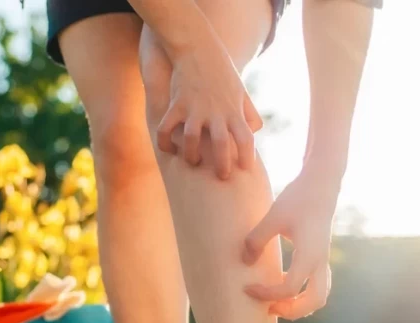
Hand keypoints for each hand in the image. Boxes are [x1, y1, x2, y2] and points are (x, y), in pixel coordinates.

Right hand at [157, 39, 263, 179]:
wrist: (197, 47)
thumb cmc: (221, 71)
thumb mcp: (240, 90)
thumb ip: (249, 112)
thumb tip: (255, 130)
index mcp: (234, 110)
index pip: (246, 138)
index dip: (247, 156)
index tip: (246, 169)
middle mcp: (216, 112)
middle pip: (221, 144)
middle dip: (222, 165)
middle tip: (222, 177)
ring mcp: (195, 108)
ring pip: (192, 140)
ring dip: (191, 156)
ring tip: (192, 161)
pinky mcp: (176, 104)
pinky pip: (167, 128)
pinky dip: (164, 142)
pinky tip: (167, 149)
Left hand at [242, 165, 341, 319]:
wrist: (322, 183)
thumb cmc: (298, 198)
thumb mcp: (273, 216)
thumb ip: (257, 239)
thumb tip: (245, 262)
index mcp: (309, 254)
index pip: (290, 288)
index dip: (267, 293)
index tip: (247, 288)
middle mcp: (320, 261)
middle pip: (315, 301)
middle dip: (292, 310)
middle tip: (268, 307)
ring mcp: (323, 259)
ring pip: (320, 295)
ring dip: (300, 304)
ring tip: (275, 301)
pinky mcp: (321, 255)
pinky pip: (318, 284)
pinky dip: (303, 293)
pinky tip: (281, 283)